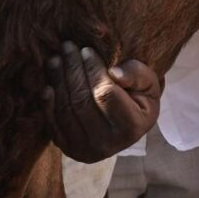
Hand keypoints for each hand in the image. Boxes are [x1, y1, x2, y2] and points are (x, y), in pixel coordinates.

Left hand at [42, 42, 162, 159]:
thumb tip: (113, 72)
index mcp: (132, 127)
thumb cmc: (139, 98)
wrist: (127, 126)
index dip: (93, 70)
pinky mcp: (70, 150)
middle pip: (82, 101)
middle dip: (73, 70)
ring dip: (58, 82)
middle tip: (67, 47)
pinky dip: (49, 103)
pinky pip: (54, 123)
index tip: (86, 50)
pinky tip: (49, 84)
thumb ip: (137, 74)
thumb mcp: (149, 84)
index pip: (105, 94)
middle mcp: (109, 145)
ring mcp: (87, 151)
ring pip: (66, 111)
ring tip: (55, 59)